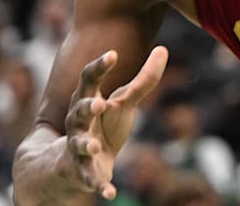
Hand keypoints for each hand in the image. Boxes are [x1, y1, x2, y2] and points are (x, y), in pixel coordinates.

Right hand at [64, 46, 168, 198]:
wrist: (75, 161)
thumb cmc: (103, 123)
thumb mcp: (123, 102)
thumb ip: (143, 79)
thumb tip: (163, 49)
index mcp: (87, 101)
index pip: (88, 80)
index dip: (99, 67)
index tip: (113, 54)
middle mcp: (78, 123)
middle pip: (78, 112)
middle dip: (87, 107)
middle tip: (99, 103)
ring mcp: (78, 147)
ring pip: (78, 145)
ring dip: (87, 145)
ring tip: (96, 146)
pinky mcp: (83, 171)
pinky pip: (90, 179)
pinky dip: (100, 186)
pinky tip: (110, 194)